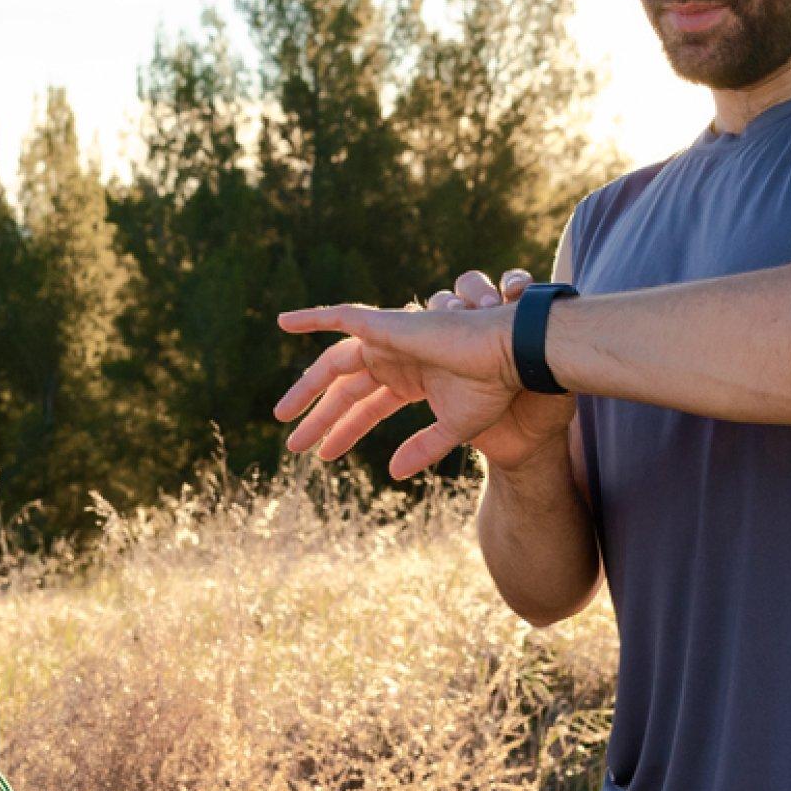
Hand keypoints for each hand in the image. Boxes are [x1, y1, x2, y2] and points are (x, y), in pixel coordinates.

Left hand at [274, 269, 568, 478]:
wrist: (510, 356)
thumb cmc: (492, 388)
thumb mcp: (453, 429)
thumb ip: (422, 449)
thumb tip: (391, 473)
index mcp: (410, 380)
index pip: (366, 408)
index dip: (344, 432)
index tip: (322, 456)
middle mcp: (395, 359)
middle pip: (345, 391)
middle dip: (319, 418)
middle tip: (293, 446)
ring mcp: (389, 341)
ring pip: (335, 366)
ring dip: (306, 390)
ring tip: (280, 416)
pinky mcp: (388, 325)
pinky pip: (341, 317)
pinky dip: (312, 318)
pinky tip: (284, 323)